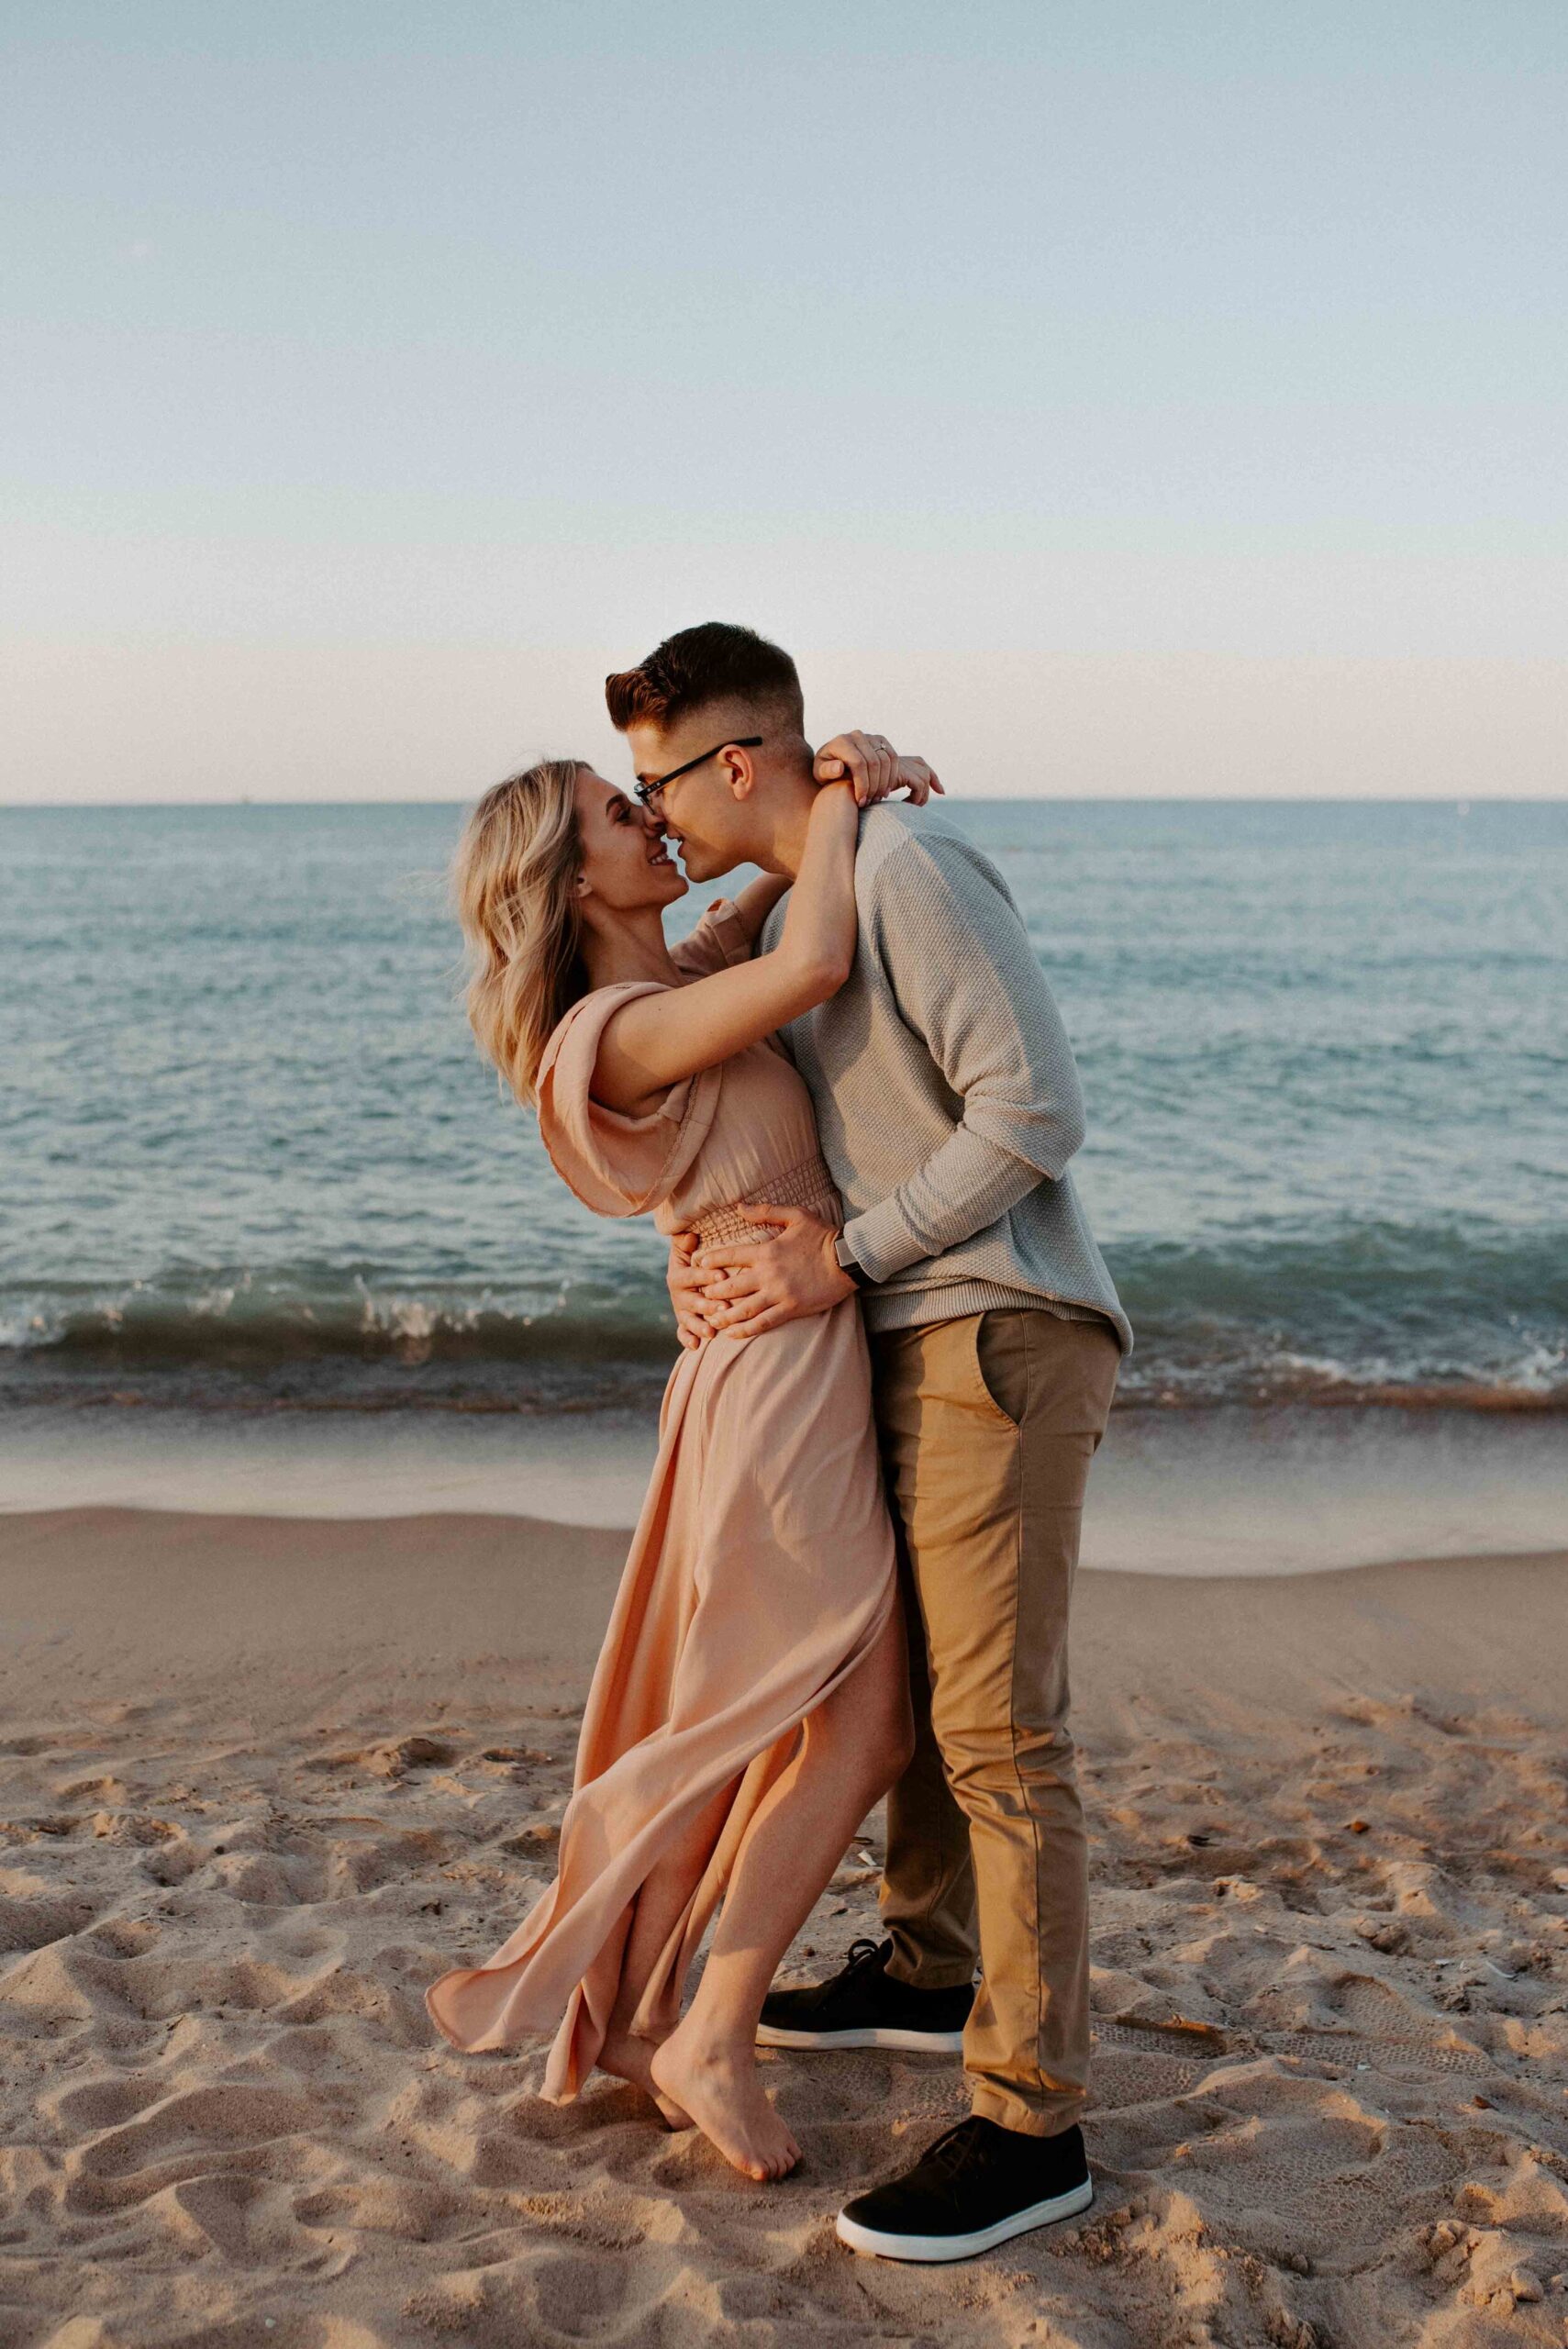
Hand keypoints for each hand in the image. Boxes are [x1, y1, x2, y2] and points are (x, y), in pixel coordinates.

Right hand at [667, 1230, 720, 1351]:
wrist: (691, 1273)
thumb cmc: (696, 1256)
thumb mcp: (688, 1246)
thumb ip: (686, 1241)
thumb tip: (689, 1236)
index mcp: (678, 1274)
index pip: (692, 1275)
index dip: (706, 1275)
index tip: (723, 1275)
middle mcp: (678, 1294)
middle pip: (691, 1301)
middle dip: (707, 1305)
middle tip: (724, 1308)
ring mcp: (682, 1310)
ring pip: (688, 1320)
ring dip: (698, 1326)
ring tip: (711, 1332)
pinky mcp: (685, 1323)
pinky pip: (683, 1333)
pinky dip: (687, 1339)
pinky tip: (696, 1346)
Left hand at [691, 1204, 854, 1338]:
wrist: (848, 1259)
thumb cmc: (823, 1236)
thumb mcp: (796, 1216)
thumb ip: (766, 1211)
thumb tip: (739, 1207)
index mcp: (766, 1251)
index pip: (730, 1256)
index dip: (711, 1260)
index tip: (698, 1264)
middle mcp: (768, 1275)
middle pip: (731, 1287)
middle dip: (712, 1293)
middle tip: (699, 1296)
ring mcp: (779, 1294)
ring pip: (743, 1309)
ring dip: (723, 1316)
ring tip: (710, 1320)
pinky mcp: (791, 1309)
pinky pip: (763, 1323)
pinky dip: (745, 1329)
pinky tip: (732, 1334)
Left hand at [814, 732, 943, 806]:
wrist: (835, 761)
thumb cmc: (826, 771)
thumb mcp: (819, 774)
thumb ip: (826, 771)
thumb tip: (839, 767)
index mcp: (842, 741)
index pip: (858, 763)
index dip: (862, 784)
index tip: (860, 801)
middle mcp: (857, 735)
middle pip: (874, 762)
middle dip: (873, 786)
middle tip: (869, 803)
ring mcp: (871, 737)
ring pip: (886, 760)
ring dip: (884, 783)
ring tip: (876, 799)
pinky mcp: (882, 741)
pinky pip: (893, 758)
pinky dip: (892, 776)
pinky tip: (884, 791)